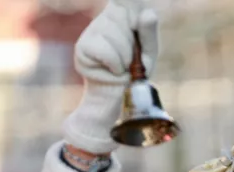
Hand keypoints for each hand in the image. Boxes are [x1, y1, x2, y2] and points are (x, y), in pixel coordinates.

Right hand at [63, 0, 159, 153]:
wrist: (117, 97)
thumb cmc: (135, 72)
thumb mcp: (148, 53)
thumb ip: (149, 34)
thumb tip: (147, 13)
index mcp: (123, 14)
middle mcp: (106, 18)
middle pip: (125, 22)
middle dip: (134, 46)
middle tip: (130, 60)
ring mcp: (93, 31)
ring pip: (118, 40)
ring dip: (125, 59)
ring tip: (122, 66)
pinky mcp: (84, 47)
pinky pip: (108, 52)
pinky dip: (115, 65)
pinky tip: (111, 70)